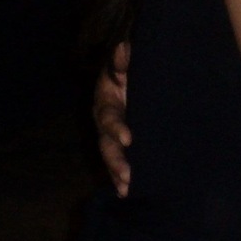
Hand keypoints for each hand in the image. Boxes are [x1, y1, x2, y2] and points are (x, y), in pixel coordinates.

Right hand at [94, 43, 131, 196]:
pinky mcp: (122, 142)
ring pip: (111, 156)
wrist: (135, 74)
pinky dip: (121, 176)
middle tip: (128, 175)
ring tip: (127, 189)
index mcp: (105, 101)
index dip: (116, 128)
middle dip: (116, 161)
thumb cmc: (130, 68)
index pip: (108, 117)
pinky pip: (119, 161)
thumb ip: (123, 60)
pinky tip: (127, 192)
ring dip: (117, 173)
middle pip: (106, 144)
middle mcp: (105, 121)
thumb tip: (124, 48)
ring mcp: (112, 134)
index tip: (128, 139)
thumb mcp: (124, 63)